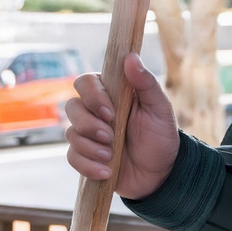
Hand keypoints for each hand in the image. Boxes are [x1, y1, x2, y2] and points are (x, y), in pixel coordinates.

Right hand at [65, 53, 179, 199]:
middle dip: (89, 124)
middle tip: (110, 137)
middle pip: (71, 107)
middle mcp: (95, 112)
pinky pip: (73, 158)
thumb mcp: (160, 110)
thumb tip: (131, 56)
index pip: (85, 83)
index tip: (110, 113)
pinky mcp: (85, 157)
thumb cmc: (161, 137)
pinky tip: (107, 171)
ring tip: (111, 156)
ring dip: (91, 147)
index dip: (92, 96)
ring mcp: (88, 135)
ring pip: (71, 134)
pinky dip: (89, 166)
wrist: (161, 174)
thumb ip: (146, 83)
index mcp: (111, 95)